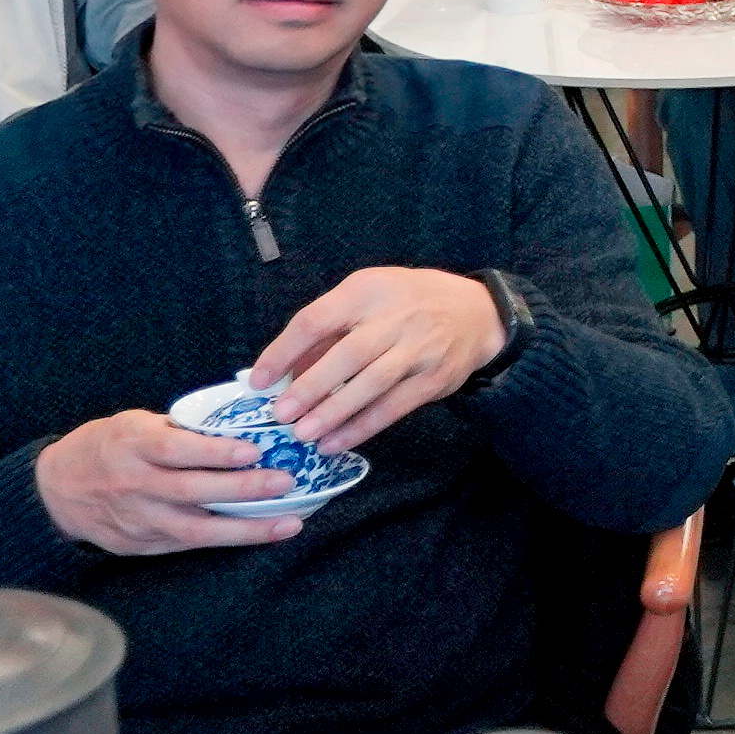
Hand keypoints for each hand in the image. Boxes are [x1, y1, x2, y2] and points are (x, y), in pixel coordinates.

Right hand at [36, 407, 307, 554]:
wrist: (57, 488)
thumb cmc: (109, 445)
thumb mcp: (136, 423)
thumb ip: (181, 428)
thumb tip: (243, 421)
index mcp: (132, 445)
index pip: (176, 450)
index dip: (215, 452)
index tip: (254, 449)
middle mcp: (133, 484)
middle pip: (191, 492)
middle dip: (243, 490)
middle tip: (285, 482)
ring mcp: (136, 519)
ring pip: (194, 530)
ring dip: (246, 529)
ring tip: (288, 523)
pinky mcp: (140, 545)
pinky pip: (187, 545)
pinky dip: (225, 540)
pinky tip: (260, 534)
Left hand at [248, 266, 510, 453]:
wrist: (476, 312)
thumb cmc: (405, 303)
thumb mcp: (366, 297)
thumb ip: (327, 330)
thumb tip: (282, 372)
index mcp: (367, 291)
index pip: (316, 320)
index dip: (283, 352)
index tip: (258, 381)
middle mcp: (395, 316)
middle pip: (348, 355)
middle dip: (311, 387)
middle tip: (280, 414)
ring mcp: (420, 348)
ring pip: (372, 384)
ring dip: (334, 412)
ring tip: (303, 434)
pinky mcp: (435, 378)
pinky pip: (394, 407)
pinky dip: (362, 427)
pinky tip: (336, 442)